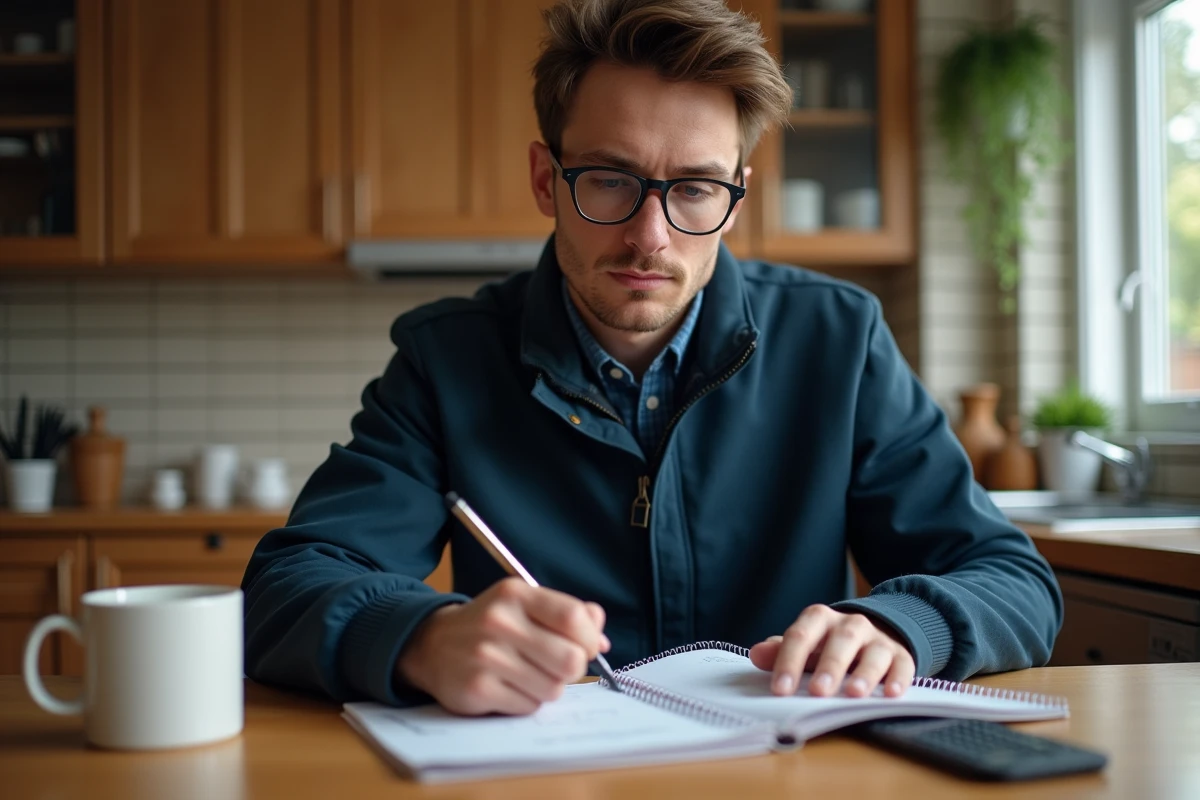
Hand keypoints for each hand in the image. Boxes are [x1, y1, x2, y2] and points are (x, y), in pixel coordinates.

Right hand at [396, 577, 609, 715]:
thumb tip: (600, 637)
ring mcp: (486, 656)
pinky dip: (525, 702)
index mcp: (516, 595)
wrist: (431, 644)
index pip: (573, 617)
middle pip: (570, 659)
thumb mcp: (523, 605)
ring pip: (553, 688)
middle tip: (557, 666)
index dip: (589, 638)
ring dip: (547, 688)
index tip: (587, 647)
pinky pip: (528, 706)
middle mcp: (499, 621)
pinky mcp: (477, 688)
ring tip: (526, 675)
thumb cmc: (490, 626)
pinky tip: (507, 687)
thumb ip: (565, 614)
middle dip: (571, 669)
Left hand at [749, 605, 914, 698]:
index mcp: (819, 619)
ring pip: (873, 653)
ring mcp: (878, 639)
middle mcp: (850, 624)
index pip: (801, 636)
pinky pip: (902, 665)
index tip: (780, 689)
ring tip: (854, 694)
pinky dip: (898, 679)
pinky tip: (892, 694)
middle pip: (839, 641)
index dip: (789, 662)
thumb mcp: (805, 644)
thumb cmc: (829, 644)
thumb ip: (780, 651)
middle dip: (829, 667)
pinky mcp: (901, 654)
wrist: (874, 633)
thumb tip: (756, 654)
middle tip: (818, 692)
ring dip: (864, 674)